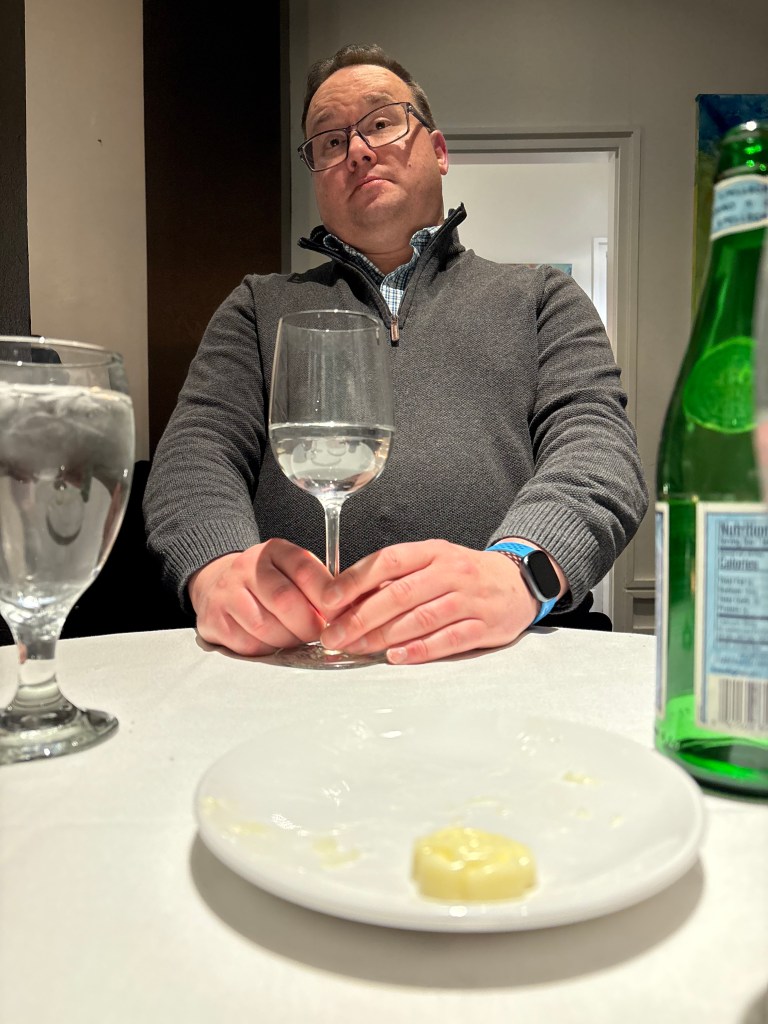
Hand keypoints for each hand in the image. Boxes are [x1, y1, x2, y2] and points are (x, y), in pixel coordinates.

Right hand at [188, 540, 332, 656]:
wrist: (218, 584)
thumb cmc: (268, 583)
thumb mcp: (292, 571)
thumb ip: (317, 586)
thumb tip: (345, 612)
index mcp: (274, 551)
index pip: (304, 569)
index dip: (326, 595)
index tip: (340, 614)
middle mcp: (247, 567)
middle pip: (284, 600)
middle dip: (308, 624)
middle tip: (320, 634)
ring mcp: (227, 592)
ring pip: (265, 626)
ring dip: (288, 640)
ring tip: (296, 638)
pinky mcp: (214, 619)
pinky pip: (247, 643)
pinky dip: (266, 649)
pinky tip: (272, 642)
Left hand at [319, 540, 539, 664]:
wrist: (518, 581)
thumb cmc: (464, 574)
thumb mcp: (432, 562)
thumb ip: (396, 578)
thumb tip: (348, 599)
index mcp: (432, 552)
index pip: (388, 561)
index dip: (354, 581)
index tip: (328, 601)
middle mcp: (451, 572)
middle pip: (400, 593)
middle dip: (361, 617)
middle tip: (335, 635)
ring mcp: (470, 599)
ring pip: (421, 618)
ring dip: (384, 636)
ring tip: (357, 648)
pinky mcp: (485, 625)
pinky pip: (449, 639)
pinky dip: (420, 649)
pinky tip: (396, 656)